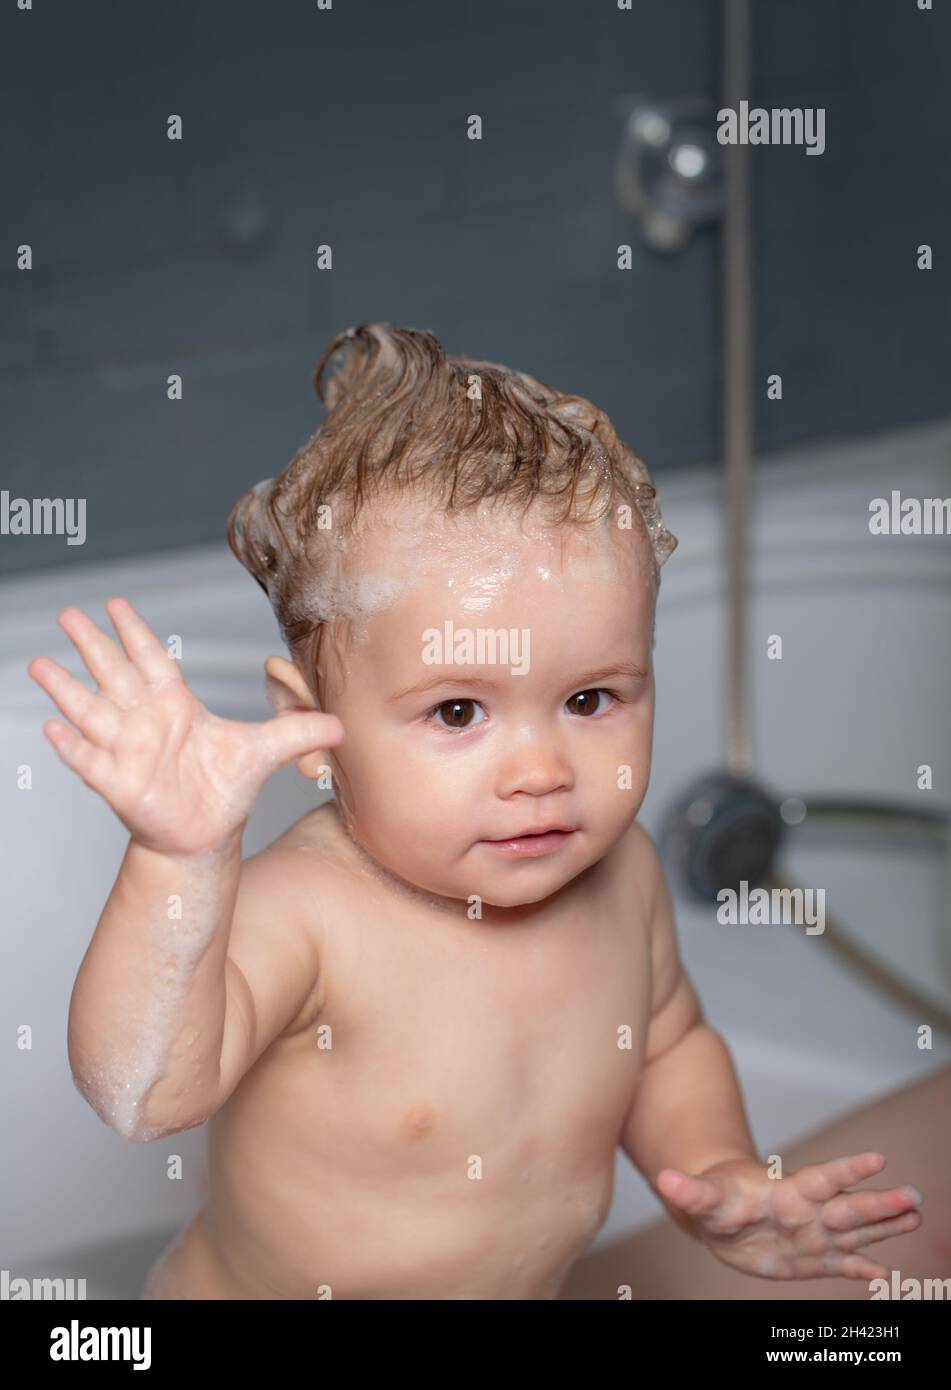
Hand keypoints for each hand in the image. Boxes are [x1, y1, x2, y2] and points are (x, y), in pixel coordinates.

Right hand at [28, 596, 344, 857]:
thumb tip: (342, 723)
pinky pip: (89, 760)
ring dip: (65, 689)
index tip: (115, 602)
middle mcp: (145, 721)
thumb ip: (299, 730)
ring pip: (91, 711)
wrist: (205, 836)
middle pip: (113, 673)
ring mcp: (126, 750)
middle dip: (91, 644)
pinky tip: (53, 727)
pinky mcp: (118, 783)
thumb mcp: (266, 752)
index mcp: (176, 705)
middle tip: (67, 613)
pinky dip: (72, 746)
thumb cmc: (225, 789)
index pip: (152, 659)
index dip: (134, 632)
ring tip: (40, 663)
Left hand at [656, 1151, 923, 1281]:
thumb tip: (665, 1180)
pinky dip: (862, 1268)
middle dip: (880, 1203)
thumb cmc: (717, 1197)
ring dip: (884, 1226)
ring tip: (916, 1216)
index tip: (878, 1159)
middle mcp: (809, 1212)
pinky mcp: (812, 1259)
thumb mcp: (703, 1196)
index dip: (848, 1171)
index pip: (823, 1178)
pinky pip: (842, 1264)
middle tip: (914, 1196)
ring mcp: (814, 1235)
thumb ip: (690, 1191)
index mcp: (788, 1192)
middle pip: (849, 1207)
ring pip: (856, 1231)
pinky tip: (884, 1274)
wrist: (720, 1216)